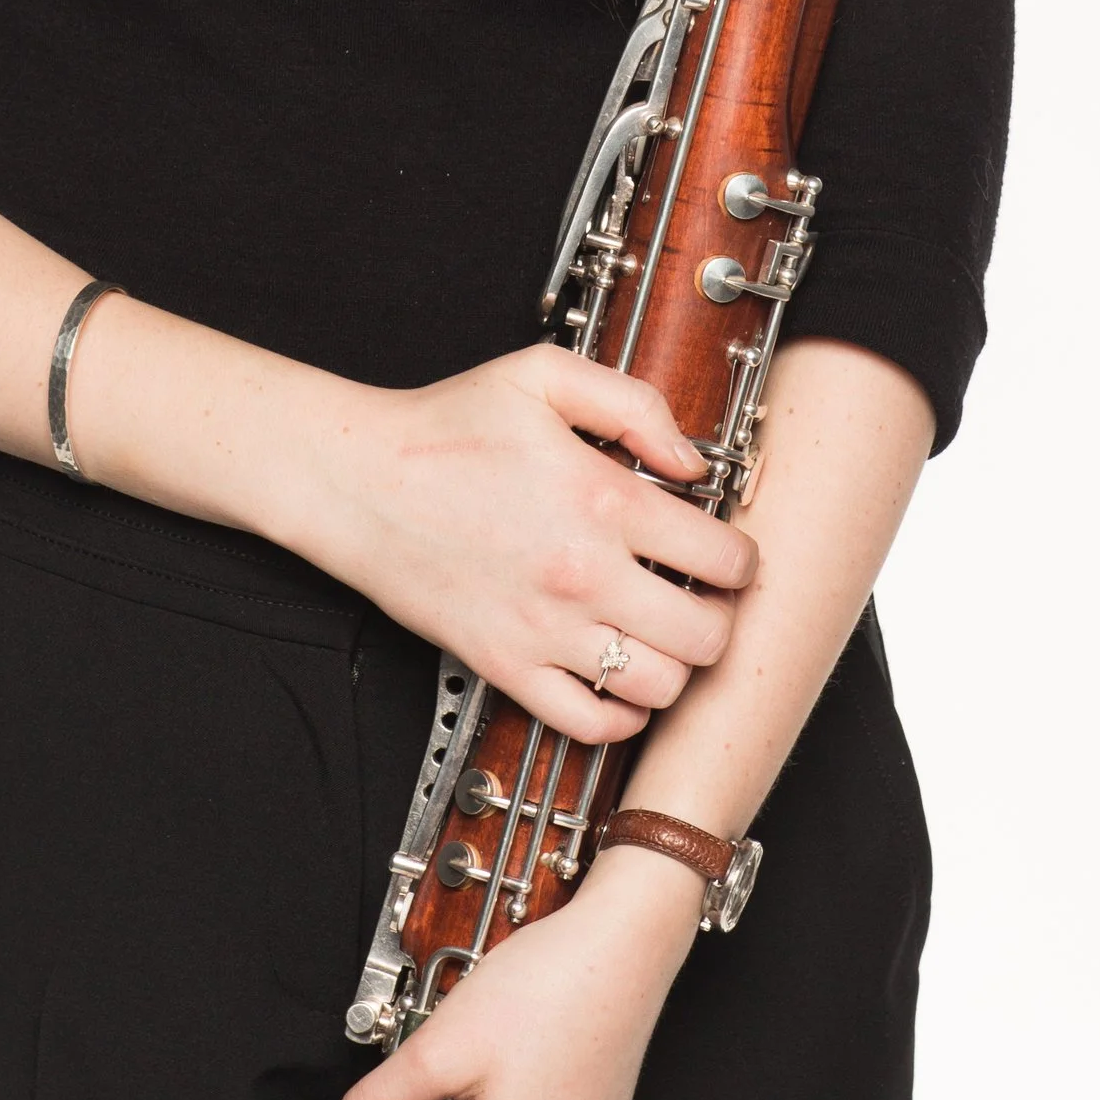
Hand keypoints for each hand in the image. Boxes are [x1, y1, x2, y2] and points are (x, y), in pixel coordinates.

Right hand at [297, 347, 754, 737]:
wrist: (358, 481)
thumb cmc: (445, 426)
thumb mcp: (543, 375)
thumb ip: (633, 404)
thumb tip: (692, 461)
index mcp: (601, 499)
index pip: (722, 559)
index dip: (741, 559)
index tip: (728, 555)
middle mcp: (582, 574)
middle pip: (706, 637)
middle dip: (720, 619)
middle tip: (704, 601)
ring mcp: (545, 630)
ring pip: (659, 686)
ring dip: (676, 665)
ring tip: (662, 635)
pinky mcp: (506, 666)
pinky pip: (592, 724)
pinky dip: (621, 713)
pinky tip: (619, 677)